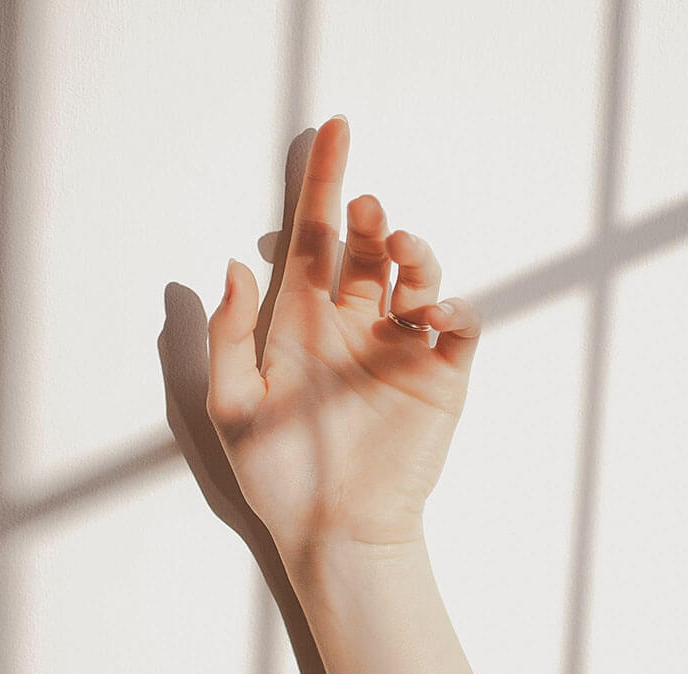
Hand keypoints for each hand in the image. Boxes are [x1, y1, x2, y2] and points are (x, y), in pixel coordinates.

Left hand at [202, 115, 481, 559]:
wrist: (333, 531)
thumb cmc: (280, 475)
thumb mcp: (233, 405)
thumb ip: (228, 336)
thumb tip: (234, 265)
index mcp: (302, 324)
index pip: (315, 240)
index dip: (323, 184)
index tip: (334, 128)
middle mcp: (354, 327)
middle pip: (368, 250)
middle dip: (370, 219)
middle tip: (367, 213)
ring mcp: (399, 351)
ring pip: (419, 277)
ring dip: (416, 254)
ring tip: (403, 254)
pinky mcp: (439, 379)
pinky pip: (458, 329)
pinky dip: (454, 311)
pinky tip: (432, 315)